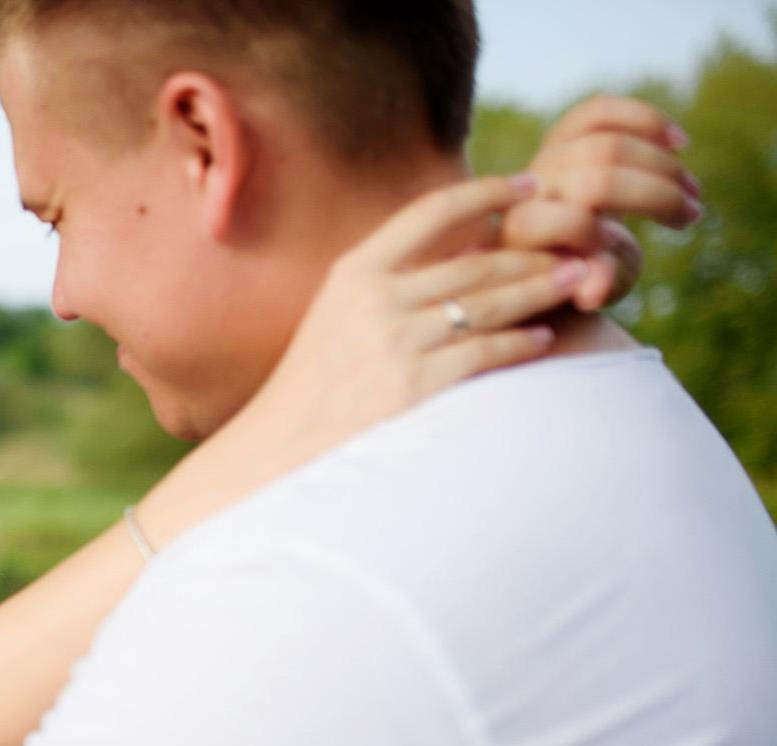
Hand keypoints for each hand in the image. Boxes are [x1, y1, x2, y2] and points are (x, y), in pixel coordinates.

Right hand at [147, 174, 582, 532]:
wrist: (278, 450)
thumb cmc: (314, 384)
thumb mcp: (335, 317)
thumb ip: (388, 282)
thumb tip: (460, 252)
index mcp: (353, 272)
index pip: (432, 211)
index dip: (487, 191)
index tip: (528, 184)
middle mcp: (373, 299)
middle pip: (474, 261)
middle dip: (532, 251)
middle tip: (577, 241)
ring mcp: (393, 343)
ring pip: (487, 304)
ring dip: (539, 290)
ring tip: (574, 280)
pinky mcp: (413, 387)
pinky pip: (484, 354)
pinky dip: (520, 343)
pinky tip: (542, 339)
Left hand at [505, 94, 697, 310]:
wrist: (550, 249)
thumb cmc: (572, 275)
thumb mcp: (585, 289)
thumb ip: (592, 283)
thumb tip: (593, 293)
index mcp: (524, 233)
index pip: (572, 221)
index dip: (611, 232)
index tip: (632, 250)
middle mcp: (527, 191)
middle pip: (599, 175)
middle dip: (656, 194)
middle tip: (693, 214)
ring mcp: (542, 159)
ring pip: (606, 141)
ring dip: (661, 162)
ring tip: (692, 190)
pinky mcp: (560, 135)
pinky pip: (600, 111)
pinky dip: (646, 119)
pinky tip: (679, 142)